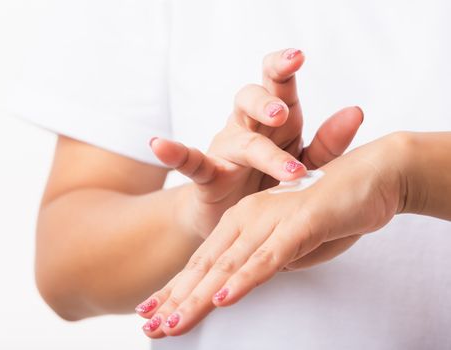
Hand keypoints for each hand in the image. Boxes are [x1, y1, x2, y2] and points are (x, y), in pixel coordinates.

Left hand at [139, 132, 406, 336]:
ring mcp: (271, 219)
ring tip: (173, 324)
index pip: (204, 262)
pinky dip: (245, 279)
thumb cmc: (330, 211)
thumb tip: (248, 283)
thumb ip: (267, 262)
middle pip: (207, 266)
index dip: (177, 291)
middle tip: (151, 328)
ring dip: (200, 298)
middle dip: (177, 300)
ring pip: (229, 265)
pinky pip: (268, 256)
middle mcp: (249, 218)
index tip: (153, 316)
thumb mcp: (291, 245)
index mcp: (242, 221)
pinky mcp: (299, 223)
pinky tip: (223, 299)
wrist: (372, 175)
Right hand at [152, 48, 362, 238]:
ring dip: (256, 147)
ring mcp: (225, 149)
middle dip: (266, 102)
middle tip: (282, 115)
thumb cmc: (273, 186)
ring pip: (235, 135)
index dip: (283, 67)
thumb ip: (329, 143)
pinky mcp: (208, 175)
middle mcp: (248, 128)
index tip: (297, 57)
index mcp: (277, 123)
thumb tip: (355, 110)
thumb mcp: (307, 165)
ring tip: (285, 168)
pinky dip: (175, 153)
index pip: (278, 84)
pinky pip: (190, 161)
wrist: (239, 220)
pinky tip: (159, 144)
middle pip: (250, 99)